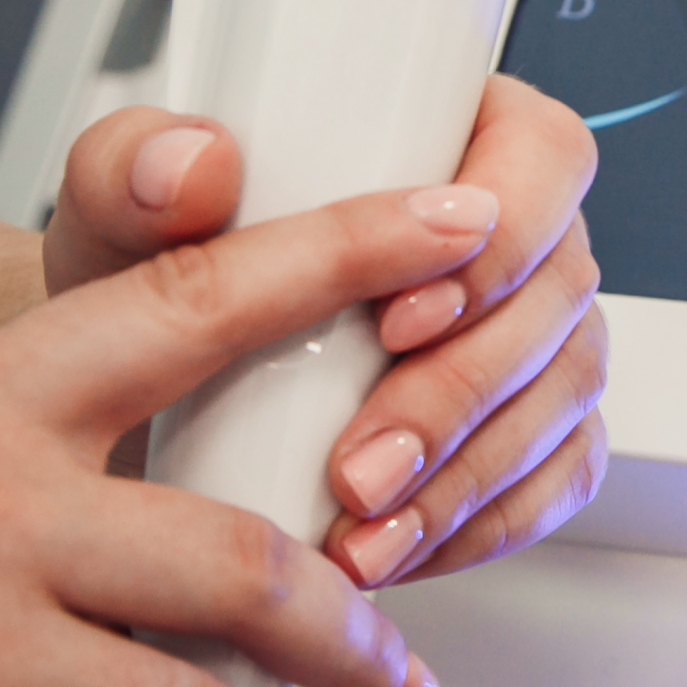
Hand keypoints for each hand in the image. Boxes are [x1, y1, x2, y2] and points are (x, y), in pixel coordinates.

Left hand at [43, 74, 609, 588]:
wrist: (140, 395)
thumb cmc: (155, 284)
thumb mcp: (120, 218)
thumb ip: (132, 168)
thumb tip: (197, 163)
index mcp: (461, 135)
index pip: (543, 158)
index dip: (503, 240)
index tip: (399, 319)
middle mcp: (520, 231)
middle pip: (559, 293)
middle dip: (461, 395)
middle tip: (359, 467)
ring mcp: (538, 333)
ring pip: (567, 393)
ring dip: (469, 476)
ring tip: (360, 534)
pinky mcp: (536, 427)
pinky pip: (562, 474)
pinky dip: (490, 523)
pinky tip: (404, 551)